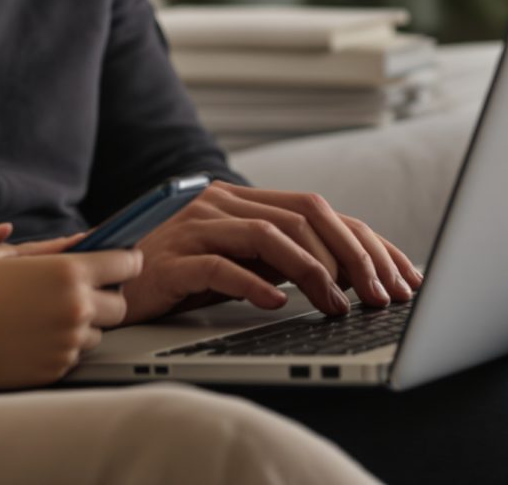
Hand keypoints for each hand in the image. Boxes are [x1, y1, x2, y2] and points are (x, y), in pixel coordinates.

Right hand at [0, 245, 139, 388]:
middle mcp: (76, 309)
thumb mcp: (6, 256)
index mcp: (68, 273)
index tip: (123, 260)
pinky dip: (63, 344)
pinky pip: (75, 353)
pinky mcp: (59, 367)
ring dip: (84, 323)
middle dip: (107, 295)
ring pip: (99, 332)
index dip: (127, 259)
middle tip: (83, 290)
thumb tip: (84, 241)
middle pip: (121, 304)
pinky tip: (35, 335)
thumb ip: (52, 248)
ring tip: (47, 315)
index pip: (126, 264)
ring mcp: (69, 341)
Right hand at [117, 181, 421, 325]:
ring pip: (271, 236)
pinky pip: (221, 266)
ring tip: (339, 306)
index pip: (320, 210)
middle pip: (306, 216)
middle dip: (355, 256)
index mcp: (243, 201)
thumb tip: (352, 277)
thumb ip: (280, 257)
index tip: (403, 278)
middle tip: (383, 296)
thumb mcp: (238, 262)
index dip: (368, 242)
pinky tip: (277, 304)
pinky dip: (254, 284)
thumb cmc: (175, 276)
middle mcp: (222, 203)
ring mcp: (196, 227)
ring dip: (315, 273)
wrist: (104, 281)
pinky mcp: (172, 259)